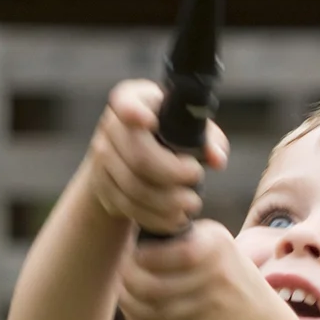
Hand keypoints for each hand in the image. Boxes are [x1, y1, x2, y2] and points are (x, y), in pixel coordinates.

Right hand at [87, 80, 228, 236]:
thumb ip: (206, 137)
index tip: (149, 121)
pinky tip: (175, 219)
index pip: (125, 102)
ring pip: (135, 187)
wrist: (128, 159)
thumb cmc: (166, 134)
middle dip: (171, 172)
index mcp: (132, 99)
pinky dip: (155, 217)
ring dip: (167, 201)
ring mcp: (102, 159)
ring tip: (192, 205)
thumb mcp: (186, 126)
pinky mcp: (102, 188)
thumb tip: (217, 159)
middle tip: (197, 179)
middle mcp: (110, 127)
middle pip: (139, 155)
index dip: (134, 112)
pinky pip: (129, 207)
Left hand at [119, 215, 279, 319]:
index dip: (139, 258)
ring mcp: (211, 306)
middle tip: (120, 280)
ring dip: (130, 307)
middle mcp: (217, 275)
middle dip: (128, 284)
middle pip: (154, 285)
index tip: (128, 257)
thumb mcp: (214, 245)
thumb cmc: (224, 275)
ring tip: (124, 298)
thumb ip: (183, 238)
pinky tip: (134, 317)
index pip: (166, 253)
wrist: (256, 319)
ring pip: (154, 311)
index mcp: (215, 246)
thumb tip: (135, 239)